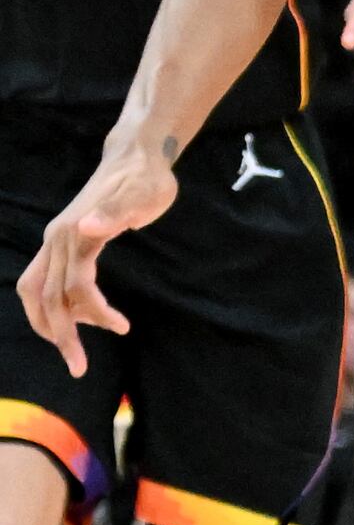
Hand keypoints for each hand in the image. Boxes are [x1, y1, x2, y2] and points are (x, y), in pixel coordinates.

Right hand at [15, 139, 176, 376]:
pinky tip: (84, 315)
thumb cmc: (145, 179)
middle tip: (78, 367)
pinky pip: (46, 281)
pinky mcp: (63, 243)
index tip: (121, 328)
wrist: (135, 157)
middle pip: (47, 297)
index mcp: (75, 235)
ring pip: (37, 291)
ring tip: (76, 347)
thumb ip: (117, 212)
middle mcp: (58, 241)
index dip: (93, 313)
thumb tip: (87, 227)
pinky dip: (56, 303)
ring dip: (52, 322)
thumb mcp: (142, 194)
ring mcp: (57, 242)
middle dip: (60, 334)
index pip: (74, 287)